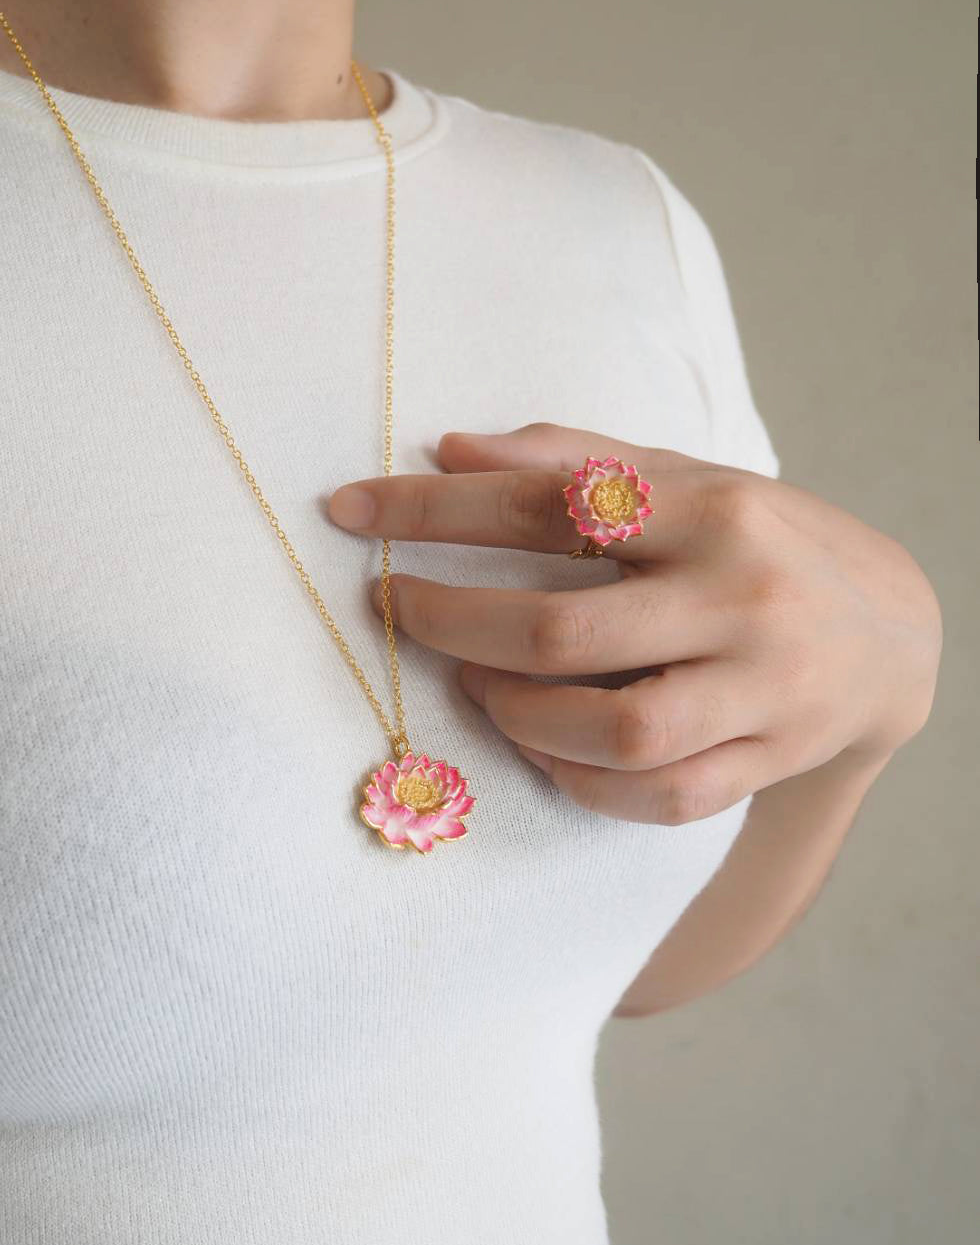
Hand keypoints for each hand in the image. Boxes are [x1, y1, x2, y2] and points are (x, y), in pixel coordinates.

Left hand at [326, 423, 941, 824]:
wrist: (891, 635)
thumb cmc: (760, 544)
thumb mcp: (682, 480)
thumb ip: (571, 459)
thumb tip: (449, 447)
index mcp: (714, 509)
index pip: (549, 502)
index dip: (435, 510)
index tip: (352, 513)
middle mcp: (742, 599)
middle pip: (563, 632)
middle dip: (451, 624)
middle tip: (395, 609)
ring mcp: (762, 690)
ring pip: (614, 731)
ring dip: (514, 714)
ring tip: (473, 684)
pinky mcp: (768, 759)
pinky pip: (658, 796)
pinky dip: (580, 780)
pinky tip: (541, 746)